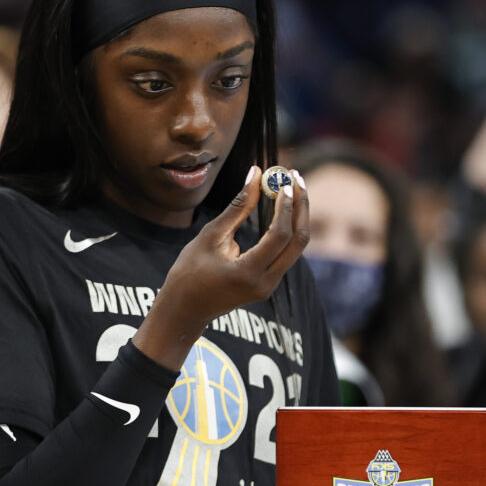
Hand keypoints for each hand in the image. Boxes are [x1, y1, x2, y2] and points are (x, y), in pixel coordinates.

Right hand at [135, 166, 308, 368]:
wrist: (185, 310)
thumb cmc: (189, 272)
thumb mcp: (210, 236)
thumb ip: (237, 207)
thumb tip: (255, 175)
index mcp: (248, 273)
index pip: (279, 236)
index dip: (285, 206)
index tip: (283, 181)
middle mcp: (265, 283)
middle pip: (298, 241)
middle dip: (300, 206)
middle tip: (294, 177)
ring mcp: (269, 286)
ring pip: (296, 247)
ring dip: (296, 216)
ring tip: (289, 186)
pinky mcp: (268, 284)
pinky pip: (286, 253)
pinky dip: (287, 228)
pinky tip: (282, 206)